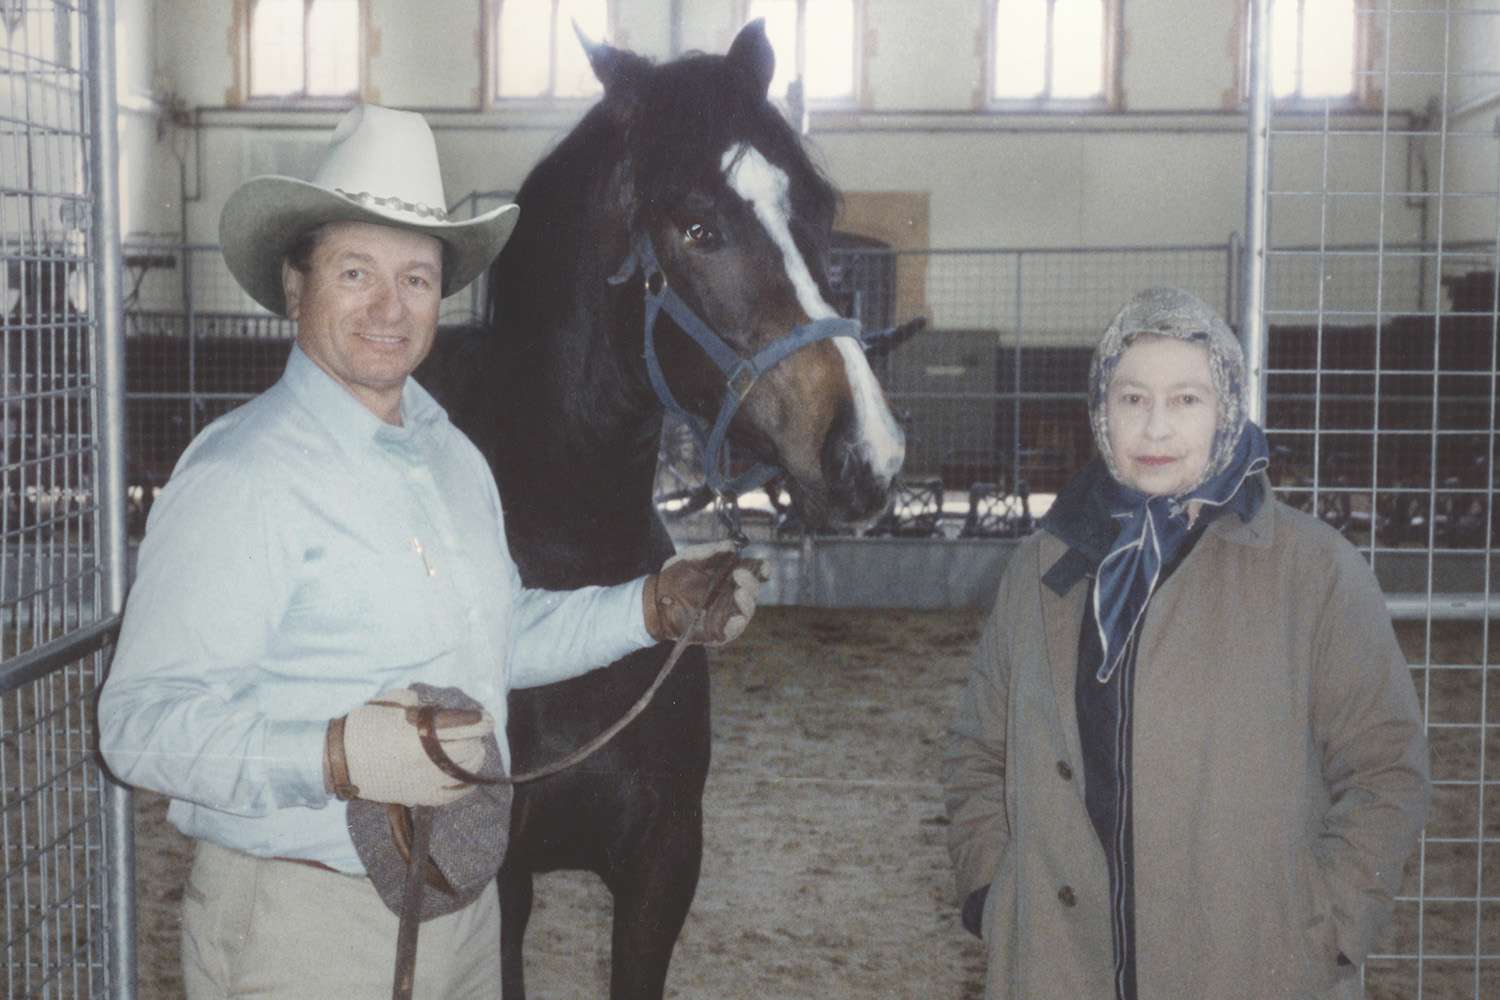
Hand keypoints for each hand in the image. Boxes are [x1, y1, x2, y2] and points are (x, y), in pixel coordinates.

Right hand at [324, 687, 493, 806]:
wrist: (339, 759)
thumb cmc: (364, 725)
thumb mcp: (392, 701)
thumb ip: (420, 703)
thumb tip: (439, 709)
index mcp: (420, 735)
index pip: (466, 729)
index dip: (480, 722)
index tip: (485, 718)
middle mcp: (426, 761)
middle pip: (470, 751)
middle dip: (476, 739)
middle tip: (474, 732)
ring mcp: (424, 783)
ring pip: (466, 774)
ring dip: (473, 760)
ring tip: (470, 751)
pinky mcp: (419, 797)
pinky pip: (453, 795)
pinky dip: (464, 785)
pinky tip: (466, 776)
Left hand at [643, 541, 769, 645]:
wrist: (654, 599)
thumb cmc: (674, 576)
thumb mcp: (690, 557)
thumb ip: (710, 551)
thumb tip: (731, 546)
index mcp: (730, 577)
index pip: (754, 573)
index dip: (762, 570)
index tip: (763, 566)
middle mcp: (732, 595)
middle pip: (753, 591)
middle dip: (751, 583)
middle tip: (739, 574)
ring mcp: (726, 614)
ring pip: (746, 612)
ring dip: (747, 602)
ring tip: (739, 592)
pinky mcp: (717, 631)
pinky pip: (732, 631)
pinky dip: (736, 625)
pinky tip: (735, 618)